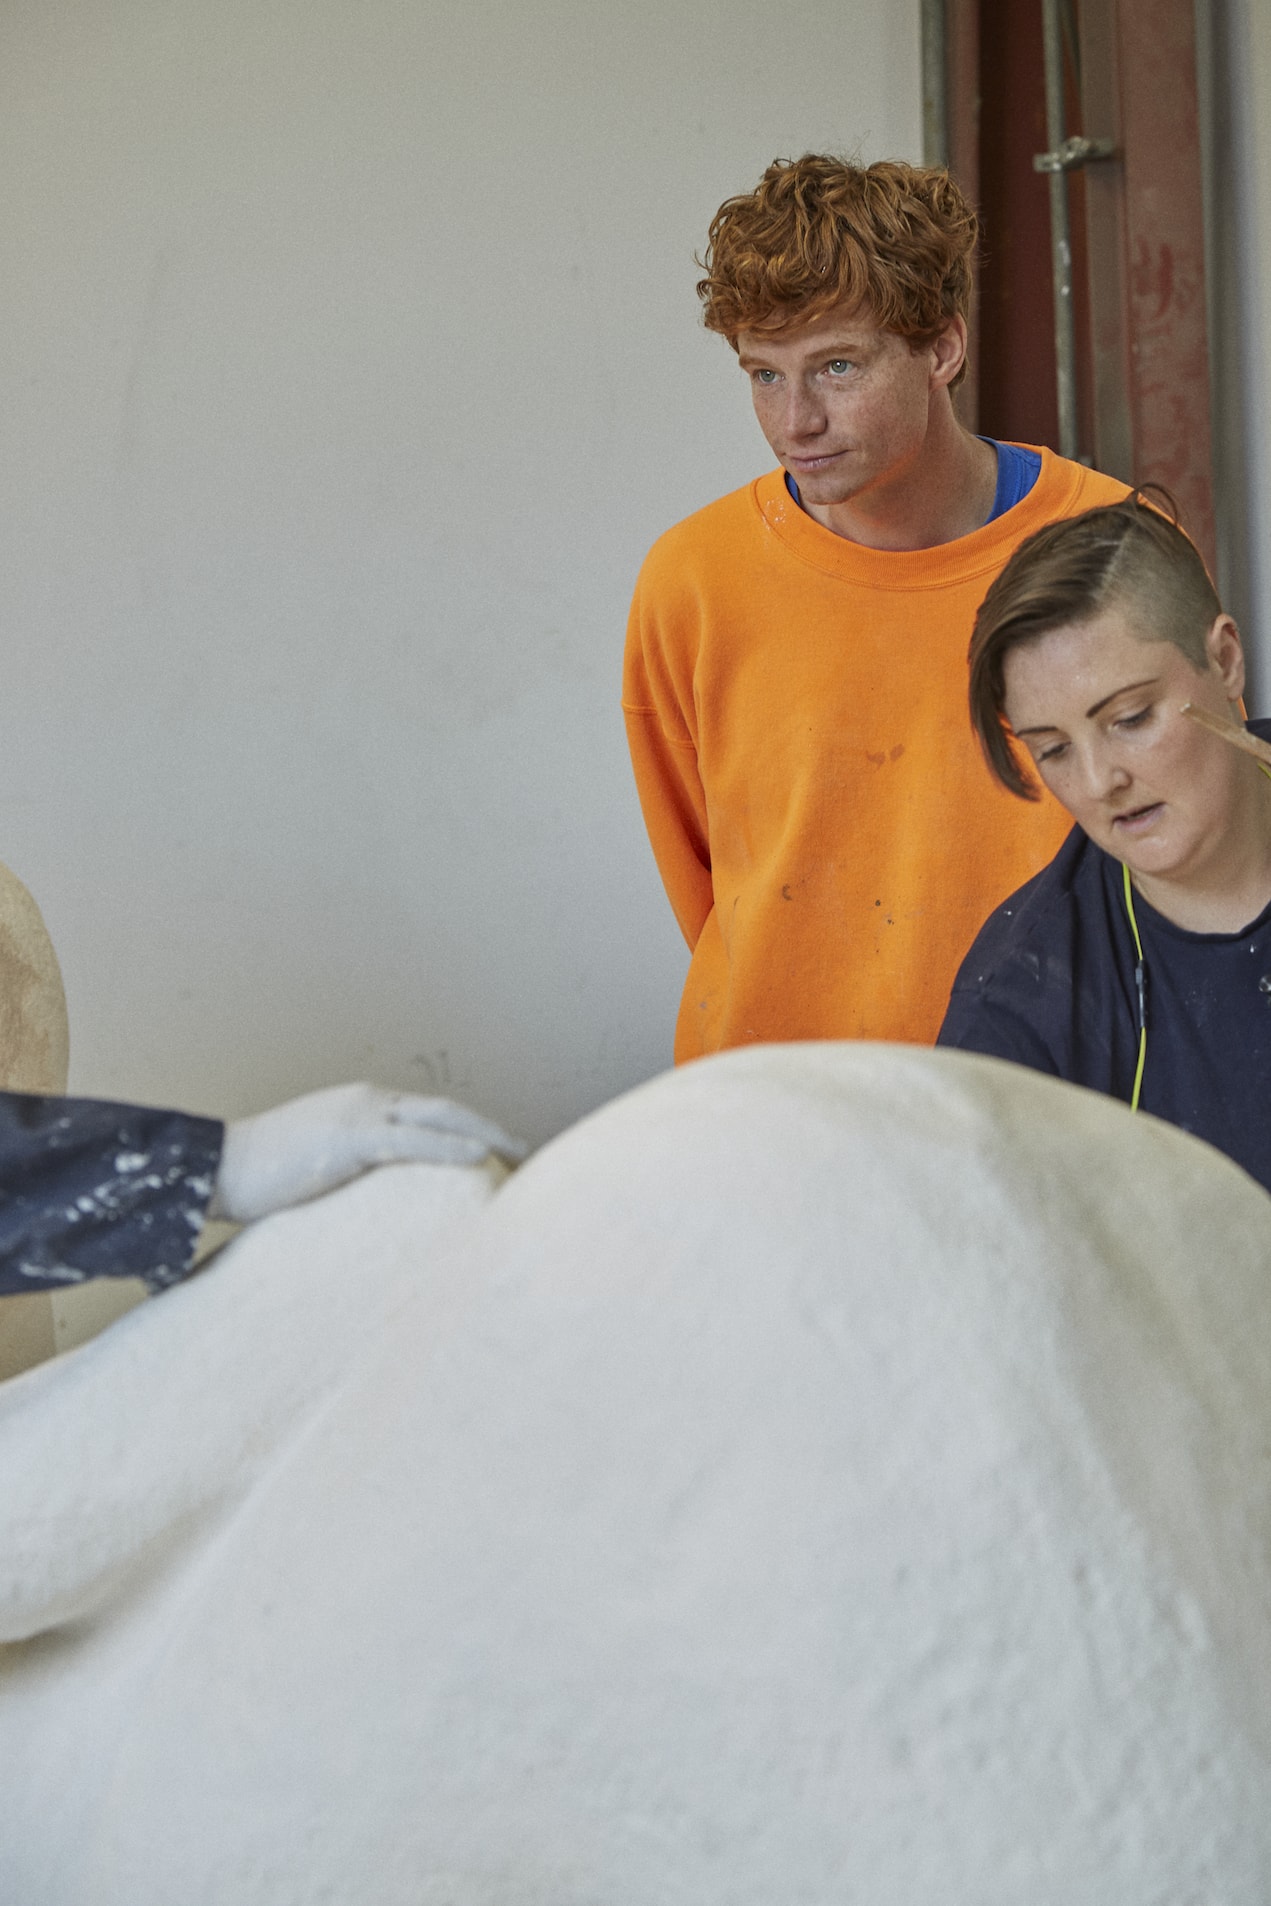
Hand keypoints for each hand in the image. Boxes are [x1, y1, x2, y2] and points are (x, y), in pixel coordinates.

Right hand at [208, 1083, 528, 1224]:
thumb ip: (353, 1176)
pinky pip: (410, 1141)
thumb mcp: (318, 1170)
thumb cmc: (260, 1179)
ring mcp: (358, 1115)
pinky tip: (478, 1158)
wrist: (215, 1169)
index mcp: (360, 1108)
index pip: (427, 1114)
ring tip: (518, 1156)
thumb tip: (382, 1209)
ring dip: (484, 1134)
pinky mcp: (347, 1138)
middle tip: (524, 1153)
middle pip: (445, 1110)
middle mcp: (366, 1102)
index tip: (498, 1150)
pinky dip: (448, 1147)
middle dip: (489, 1128)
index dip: (466, 1129)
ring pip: (437, 1118)